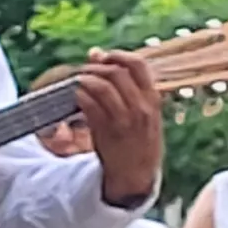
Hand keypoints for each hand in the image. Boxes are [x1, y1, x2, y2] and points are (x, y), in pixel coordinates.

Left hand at [74, 49, 168, 206]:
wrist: (137, 174)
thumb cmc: (138, 140)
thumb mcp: (143, 112)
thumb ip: (125, 85)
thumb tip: (96, 52)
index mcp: (152, 100)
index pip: (139, 65)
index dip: (117, 55)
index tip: (101, 56)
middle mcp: (141, 107)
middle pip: (116, 73)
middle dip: (95, 68)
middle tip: (83, 71)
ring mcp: (125, 120)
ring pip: (102, 87)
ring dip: (85, 80)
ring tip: (77, 83)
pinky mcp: (108, 132)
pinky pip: (90, 105)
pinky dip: (80, 96)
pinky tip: (75, 97)